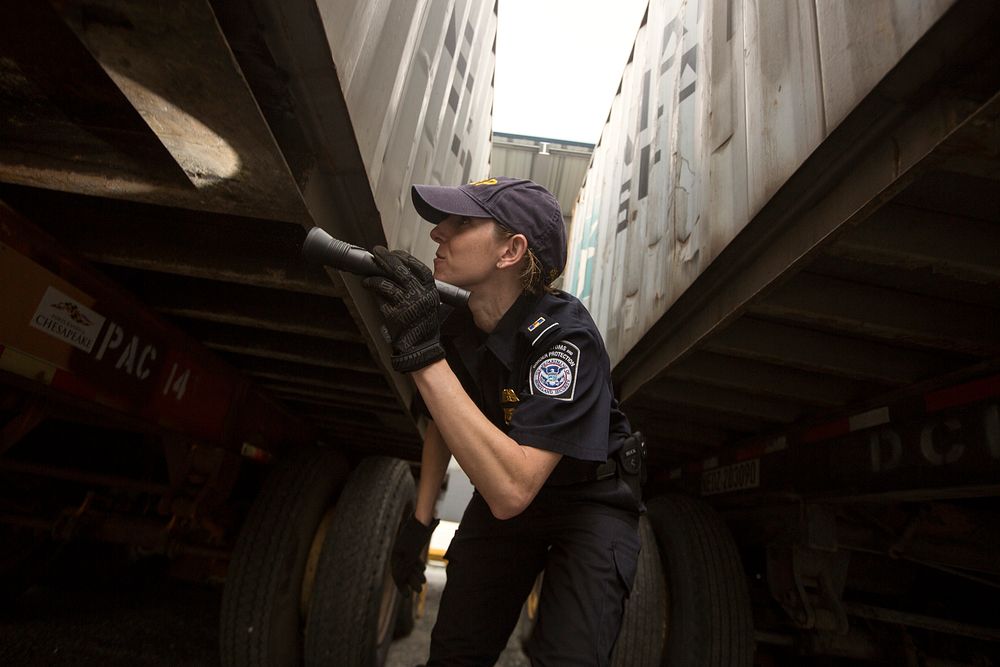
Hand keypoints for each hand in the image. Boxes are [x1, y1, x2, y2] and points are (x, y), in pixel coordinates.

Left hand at [362, 247, 444, 372]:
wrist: (421, 348)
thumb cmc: (423, 326)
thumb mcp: (429, 303)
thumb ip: (418, 288)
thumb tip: (397, 270)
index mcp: (431, 291)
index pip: (418, 267)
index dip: (405, 258)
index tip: (395, 253)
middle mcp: (421, 295)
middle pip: (401, 270)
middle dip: (386, 258)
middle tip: (377, 252)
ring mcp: (408, 303)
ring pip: (388, 281)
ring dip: (375, 275)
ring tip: (368, 274)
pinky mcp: (395, 313)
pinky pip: (381, 295)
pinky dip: (373, 287)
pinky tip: (368, 284)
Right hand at [391, 513, 438, 592]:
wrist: (422, 518)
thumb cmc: (417, 536)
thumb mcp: (412, 553)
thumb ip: (406, 566)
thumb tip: (401, 579)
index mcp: (396, 554)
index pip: (397, 574)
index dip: (401, 586)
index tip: (406, 596)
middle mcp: (399, 552)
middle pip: (403, 570)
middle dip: (410, 581)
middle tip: (419, 591)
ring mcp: (405, 548)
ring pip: (409, 564)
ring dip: (416, 574)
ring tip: (423, 582)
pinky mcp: (412, 544)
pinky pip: (412, 557)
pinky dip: (417, 564)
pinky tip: (423, 569)